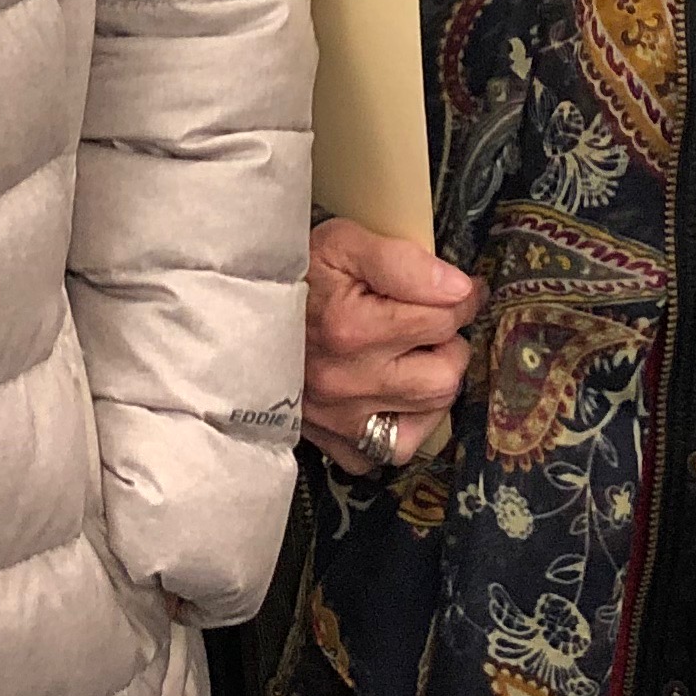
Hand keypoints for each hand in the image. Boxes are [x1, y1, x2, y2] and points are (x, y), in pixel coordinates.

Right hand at [301, 216, 479, 475]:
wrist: (235, 315)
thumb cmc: (295, 275)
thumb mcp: (341, 244)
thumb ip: (403, 260)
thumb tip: (459, 288)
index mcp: (351, 328)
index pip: (446, 317)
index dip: (460, 296)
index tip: (455, 289)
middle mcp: (346, 381)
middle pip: (445, 376)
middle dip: (449, 344)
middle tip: (430, 323)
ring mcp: (339, 420)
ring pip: (428, 415)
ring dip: (432, 382)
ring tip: (412, 355)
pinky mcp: (332, 444)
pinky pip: (391, 452)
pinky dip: (402, 425)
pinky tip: (393, 394)